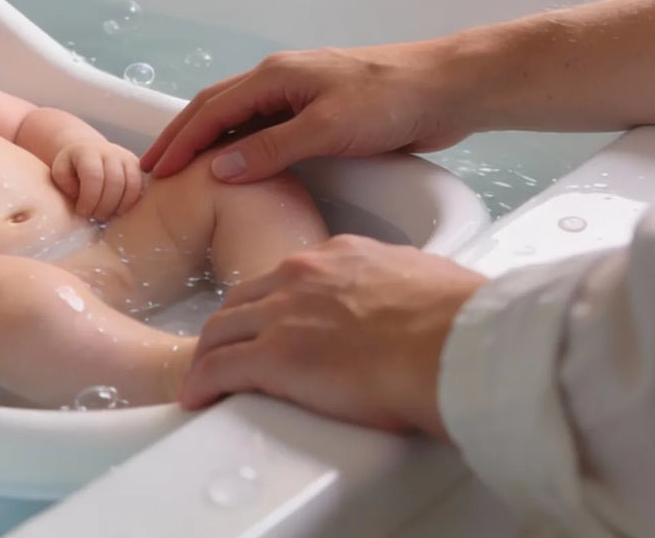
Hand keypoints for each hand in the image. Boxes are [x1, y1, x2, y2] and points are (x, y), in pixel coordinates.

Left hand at [51, 140, 146, 218]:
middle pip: (115, 182)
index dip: (89, 198)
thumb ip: (65, 183)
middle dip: (105, 206)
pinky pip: (140, 187)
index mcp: (88, 152)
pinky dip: (131, 203)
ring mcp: (127, 158)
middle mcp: (110, 151)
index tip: (82, 211)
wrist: (88, 152)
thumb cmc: (72, 168)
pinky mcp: (138, 167)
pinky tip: (118, 210)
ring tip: (107, 215)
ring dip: (119, 206)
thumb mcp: (60, 172)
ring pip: (132, 185)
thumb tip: (80, 195)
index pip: (93, 176)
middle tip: (95, 217)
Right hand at [142, 44, 474, 182]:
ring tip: (185, 169)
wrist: (447, 88)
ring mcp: (301, 94)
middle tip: (153, 170)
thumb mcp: (327, 128)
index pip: (211, 110)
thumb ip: (271, 149)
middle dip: (182, 138)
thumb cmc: (391, 99)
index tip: (154, 171)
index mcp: (275, 76)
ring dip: (209, 141)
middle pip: (216, 108)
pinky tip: (238, 165)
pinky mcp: (322, 111)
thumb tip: (218, 168)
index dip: (180, 141)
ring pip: (240, 117)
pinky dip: (241, 144)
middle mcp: (282, 80)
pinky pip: (266, 127)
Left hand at [179, 235, 485, 438]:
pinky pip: (219, 368)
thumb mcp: (426, 282)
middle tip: (226, 348)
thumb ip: (404, 289)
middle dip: (231, 324)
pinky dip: (201, 383)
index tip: (273, 320)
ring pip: (222, 330)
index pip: (289, 276)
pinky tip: (196, 397)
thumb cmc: (458, 320)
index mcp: (341, 257)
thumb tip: (416, 306)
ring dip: (208, 354)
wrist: (454, 343)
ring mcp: (283, 315)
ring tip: (203, 376)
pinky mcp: (275, 358)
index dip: (274, 302)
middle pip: (244, 299)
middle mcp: (303, 277)